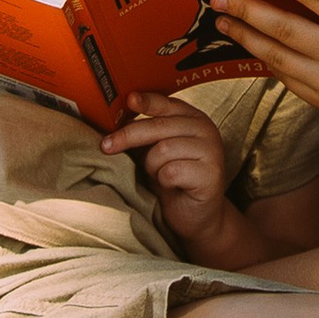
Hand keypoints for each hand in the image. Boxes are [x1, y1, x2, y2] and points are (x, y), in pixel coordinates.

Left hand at [103, 91, 252, 264]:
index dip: (145, 101)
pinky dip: (163, 181)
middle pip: (158, 126)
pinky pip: (172, 171)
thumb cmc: (172, 180)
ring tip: (157, 175)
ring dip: (151, 166)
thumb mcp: (154, 151)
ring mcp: (212, 150)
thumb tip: (112, 120)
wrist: (195, 216)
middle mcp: (205, 129)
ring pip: (163, 149)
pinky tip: (171, 186)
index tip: (129, 100)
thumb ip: (143, 133)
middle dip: (128, 137)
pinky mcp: (211, 174)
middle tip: (106, 147)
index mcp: (192, 117)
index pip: (165, 103)